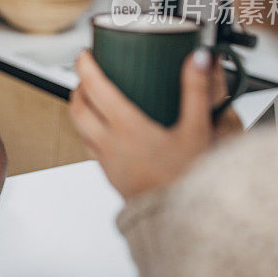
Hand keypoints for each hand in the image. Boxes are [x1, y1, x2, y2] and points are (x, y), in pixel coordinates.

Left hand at [69, 49, 241, 200]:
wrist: (184, 222)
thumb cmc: (190, 180)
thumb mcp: (199, 131)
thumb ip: (198, 91)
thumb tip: (197, 60)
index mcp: (127, 128)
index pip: (95, 88)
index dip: (86, 66)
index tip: (85, 54)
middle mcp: (110, 143)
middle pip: (78, 107)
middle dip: (78, 85)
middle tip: (87, 72)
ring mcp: (107, 160)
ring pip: (79, 127)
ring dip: (81, 107)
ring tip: (93, 95)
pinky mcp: (110, 174)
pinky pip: (89, 146)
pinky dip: (90, 130)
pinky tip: (107, 128)